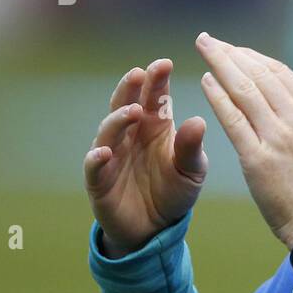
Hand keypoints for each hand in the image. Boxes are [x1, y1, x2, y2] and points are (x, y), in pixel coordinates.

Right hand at [83, 59, 208, 257]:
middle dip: (131, 88)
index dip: (156, 80)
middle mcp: (130, 135)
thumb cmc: (174, 191)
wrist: (155, 229)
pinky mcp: (99, 181)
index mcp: (155, 127)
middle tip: (140, 74)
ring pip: (109, 131)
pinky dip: (97, 158)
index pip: (154, 98)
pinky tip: (104, 151)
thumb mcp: (191, 170)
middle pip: (126, 105)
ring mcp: (112, 155)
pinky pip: (94, 167)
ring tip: (133, 111)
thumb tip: (198, 120)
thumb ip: (191, 147)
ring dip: (119, 119)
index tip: (164, 63)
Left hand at [195, 32, 292, 248]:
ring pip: (243, 90)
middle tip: (208, 40)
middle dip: (230, 53)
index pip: (278, 72)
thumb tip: (276, 89)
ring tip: (203, 51)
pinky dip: (217, 96)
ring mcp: (278, 137)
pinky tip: (206, 82)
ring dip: (220, 66)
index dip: (251, 57)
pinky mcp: (258, 158)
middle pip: (258, 74)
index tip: (233, 49)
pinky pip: (232, 119)